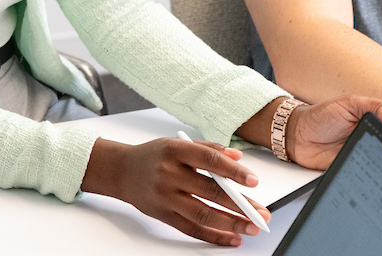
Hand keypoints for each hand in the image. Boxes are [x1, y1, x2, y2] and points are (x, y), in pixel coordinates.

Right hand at [81, 137, 270, 246]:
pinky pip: (191, 229)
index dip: (233, 171)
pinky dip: (213, 235)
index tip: (253, 181)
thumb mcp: (178, 143)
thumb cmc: (154, 156)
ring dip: (230, 223)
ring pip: (202, 213)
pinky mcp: (162, 215)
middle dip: (240, 204)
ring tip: (250, 227)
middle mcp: (169, 174)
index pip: (209, 160)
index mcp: (175, 150)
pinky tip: (231, 237)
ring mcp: (165, 197)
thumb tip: (238, 158)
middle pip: (209, 191)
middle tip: (261, 212)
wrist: (120, 171)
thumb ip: (208, 148)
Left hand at [285, 95, 381, 168]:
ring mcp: (369, 152)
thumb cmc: (321, 116)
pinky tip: (368, 162)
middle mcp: (376, 135)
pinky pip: (376, 172)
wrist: (298, 136)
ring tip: (374, 150)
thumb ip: (375, 106)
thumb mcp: (349, 103)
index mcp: (377, 117)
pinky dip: (376, 170)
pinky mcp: (361, 167)